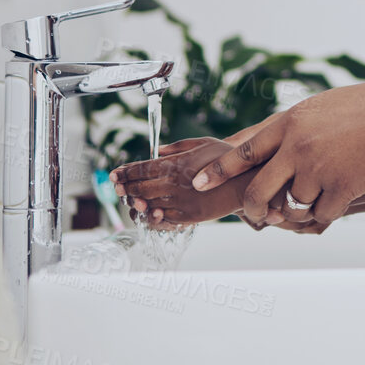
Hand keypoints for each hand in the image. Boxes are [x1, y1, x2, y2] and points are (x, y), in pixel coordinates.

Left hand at [112, 137, 250, 227]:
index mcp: (177, 164)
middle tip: (118, 187)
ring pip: (148, 205)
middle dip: (126, 188)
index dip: (125, 172)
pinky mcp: (189, 218)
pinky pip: (163, 220)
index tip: (115, 174)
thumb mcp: (204, 144)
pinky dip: (151, 217)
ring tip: (130, 200)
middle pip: (140, 188)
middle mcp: (175, 184)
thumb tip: (157, 151)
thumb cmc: (229, 161)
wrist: (249, 184)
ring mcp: (181, 203)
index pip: (142, 169)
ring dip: (135, 203)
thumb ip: (177, 147)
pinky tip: (148, 212)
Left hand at [191, 78, 364, 226]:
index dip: (219, 170)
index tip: (199, 183)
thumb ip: (293, 129)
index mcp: (289, 123)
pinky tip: (342, 196)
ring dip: (305, 204)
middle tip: (257, 216)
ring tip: (327, 186)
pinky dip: (328, 212)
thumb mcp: (321, 108)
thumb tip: (271, 146)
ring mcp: (317, 169)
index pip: (244, 151)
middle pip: (259, 190)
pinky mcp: (340, 189)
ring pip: (294, 204)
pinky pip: (322, 215)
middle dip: (254, 209)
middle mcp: (297, 147)